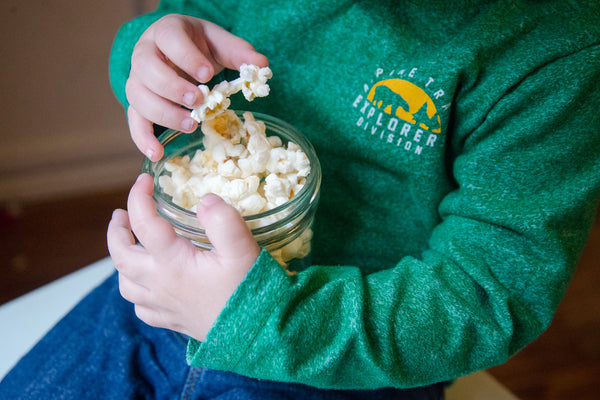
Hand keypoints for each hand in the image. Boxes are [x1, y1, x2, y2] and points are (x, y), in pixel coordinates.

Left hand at [106, 173, 260, 340]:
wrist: (257, 335)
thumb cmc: (249, 291)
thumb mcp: (243, 250)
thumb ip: (223, 221)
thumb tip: (204, 199)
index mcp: (172, 262)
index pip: (144, 223)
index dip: (139, 197)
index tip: (144, 179)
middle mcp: (160, 284)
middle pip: (120, 256)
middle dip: (116, 231)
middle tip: (121, 214)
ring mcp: (163, 306)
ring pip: (125, 283)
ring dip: (122, 261)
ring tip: (131, 246)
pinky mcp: (172, 321)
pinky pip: (141, 308)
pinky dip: (137, 291)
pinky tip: (148, 285)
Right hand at [126, 14, 268, 160]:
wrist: (181, 51)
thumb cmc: (200, 47)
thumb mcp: (221, 43)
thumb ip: (240, 52)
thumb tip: (262, 65)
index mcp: (167, 31)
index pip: (169, 38)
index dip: (186, 57)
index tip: (207, 75)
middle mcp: (145, 52)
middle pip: (146, 68)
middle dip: (173, 87)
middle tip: (198, 102)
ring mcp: (138, 78)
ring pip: (137, 96)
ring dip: (163, 113)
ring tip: (191, 124)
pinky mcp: (138, 102)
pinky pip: (134, 120)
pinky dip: (142, 138)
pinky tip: (157, 153)